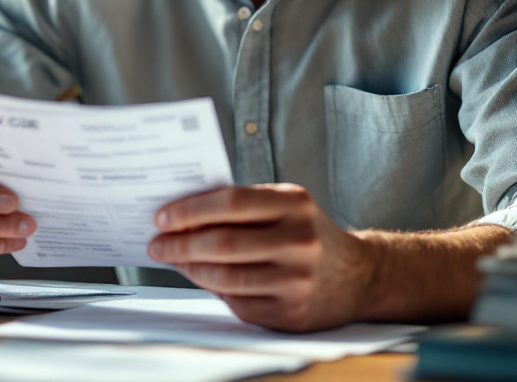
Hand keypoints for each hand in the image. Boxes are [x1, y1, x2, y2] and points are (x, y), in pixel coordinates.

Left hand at [147, 183, 369, 331]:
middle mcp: (299, 242)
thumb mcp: (286, 205)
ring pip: (225, 278)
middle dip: (180, 244)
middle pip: (222, 243)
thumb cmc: (308, 233)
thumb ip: (242, 205)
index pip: (229, 202)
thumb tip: (183, 215)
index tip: (161, 217)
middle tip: (157, 245)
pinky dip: (214, 290)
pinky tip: (206, 279)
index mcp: (294, 205)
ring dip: (190, 270)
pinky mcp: (292, 314)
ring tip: (175, 261)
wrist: (360, 276)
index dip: (189, 210)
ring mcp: (297, 281)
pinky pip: (238, 303)